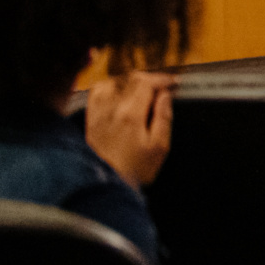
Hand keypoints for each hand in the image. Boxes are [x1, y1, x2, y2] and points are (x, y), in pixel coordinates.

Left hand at [85, 71, 175, 188]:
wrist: (106, 185)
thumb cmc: (136, 169)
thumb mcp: (160, 147)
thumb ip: (164, 117)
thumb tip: (165, 96)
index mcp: (131, 115)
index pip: (146, 82)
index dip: (162, 79)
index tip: (174, 83)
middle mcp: (112, 110)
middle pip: (129, 79)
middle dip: (149, 79)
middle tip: (161, 87)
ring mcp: (98, 114)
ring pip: (111, 82)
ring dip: (128, 81)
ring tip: (140, 89)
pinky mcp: (90, 121)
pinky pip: (95, 94)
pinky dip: (108, 88)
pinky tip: (117, 94)